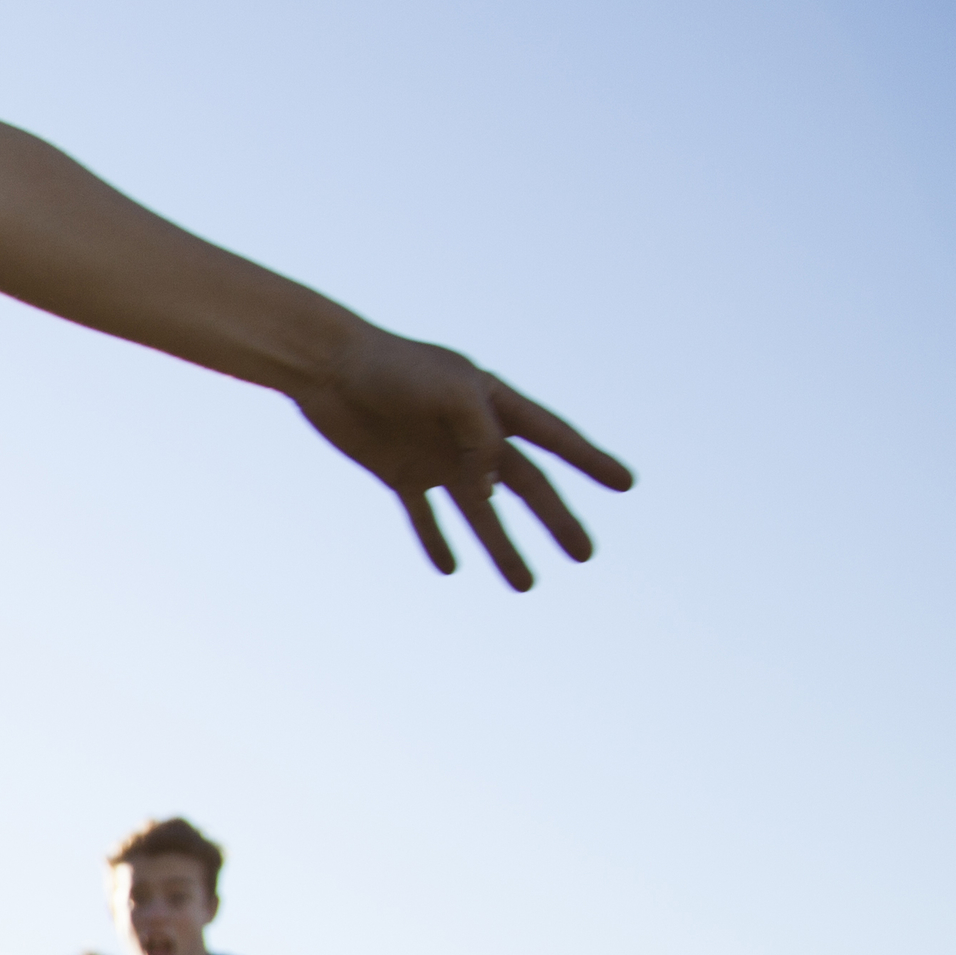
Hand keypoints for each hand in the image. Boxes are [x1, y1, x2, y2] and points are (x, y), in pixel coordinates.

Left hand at [290, 327, 631, 590]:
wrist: (329, 369)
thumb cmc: (393, 369)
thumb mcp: (450, 393)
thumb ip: (481, 438)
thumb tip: (491, 493)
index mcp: (495, 405)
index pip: (554, 438)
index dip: (590, 461)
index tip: (626, 484)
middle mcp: (472, 435)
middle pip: (524, 485)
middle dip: (556, 519)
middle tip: (586, 554)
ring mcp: (437, 457)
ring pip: (479, 511)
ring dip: (502, 546)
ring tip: (525, 585)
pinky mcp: (399, 474)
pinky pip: (423, 516)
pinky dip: (435, 541)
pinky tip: (450, 568)